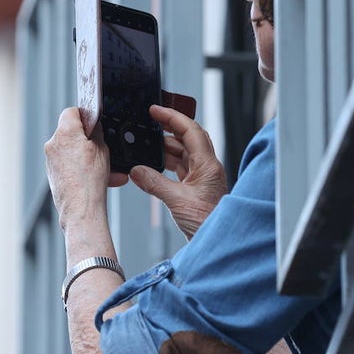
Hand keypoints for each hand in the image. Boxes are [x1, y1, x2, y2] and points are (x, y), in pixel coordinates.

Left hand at [45, 109, 126, 229]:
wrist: (80, 208)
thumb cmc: (90, 180)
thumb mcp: (102, 149)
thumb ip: (96, 133)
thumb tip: (93, 126)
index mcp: (65, 132)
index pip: (72, 112)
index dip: (86, 116)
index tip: (95, 124)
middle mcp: (53, 144)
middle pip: (71, 133)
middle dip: (88, 140)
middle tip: (103, 148)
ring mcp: (51, 160)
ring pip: (72, 151)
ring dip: (87, 156)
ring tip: (105, 169)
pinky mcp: (53, 174)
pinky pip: (69, 165)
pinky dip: (81, 168)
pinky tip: (96, 178)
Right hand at [129, 105, 227, 238]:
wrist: (216, 243)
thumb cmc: (206, 223)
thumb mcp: (176, 201)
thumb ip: (154, 183)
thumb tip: (136, 170)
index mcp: (208, 165)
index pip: (191, 131)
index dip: (172, 117)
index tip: (156, 110)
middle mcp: (208, 168)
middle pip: (187, 138)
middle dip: (168, 129)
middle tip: (149, 123)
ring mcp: (203, 178)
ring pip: (183, 153)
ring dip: (165, 148)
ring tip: (147, 145)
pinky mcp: (196, 188)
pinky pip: (180, 168)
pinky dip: (166, 164)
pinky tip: (153, 166)